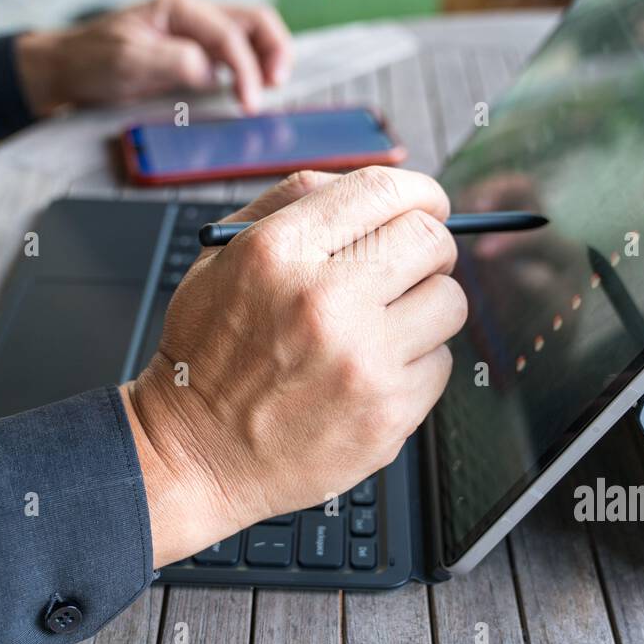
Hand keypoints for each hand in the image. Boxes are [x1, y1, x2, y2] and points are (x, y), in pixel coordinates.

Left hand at [14, 0, 291, 114]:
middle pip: (254, 22)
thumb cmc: (91, 61)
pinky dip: (252, 69)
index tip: (248, 105)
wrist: (65, 69)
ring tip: (270, 88)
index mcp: (180, 7)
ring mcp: (196, 33)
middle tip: (277, 85)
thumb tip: (210, 71)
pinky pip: (235, 55)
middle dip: (274, 50)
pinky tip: (251, 90)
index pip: (229, 35)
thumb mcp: (127, 61)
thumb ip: (173, 60)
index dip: (245, 70)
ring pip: (250, 36)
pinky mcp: (194, 54)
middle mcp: (194, 14)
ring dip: (268, 58)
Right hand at [121, 167, 467, 566]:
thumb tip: (380, 190)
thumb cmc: (209, 354)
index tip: (427, 204)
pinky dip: (416, 365)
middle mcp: (322, 300)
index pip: (384, 191)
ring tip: (381, 328)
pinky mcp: (386, 413)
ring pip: (449, 301)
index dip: (420, 192)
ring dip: (425, 308)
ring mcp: (360, 360)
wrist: (195, 453)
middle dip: (429, 249)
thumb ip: (294, 204)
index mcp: (278, 251)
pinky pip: (442, 363)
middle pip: (431, 240)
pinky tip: (372, 374)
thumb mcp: (223, 257)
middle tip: (409, 268)